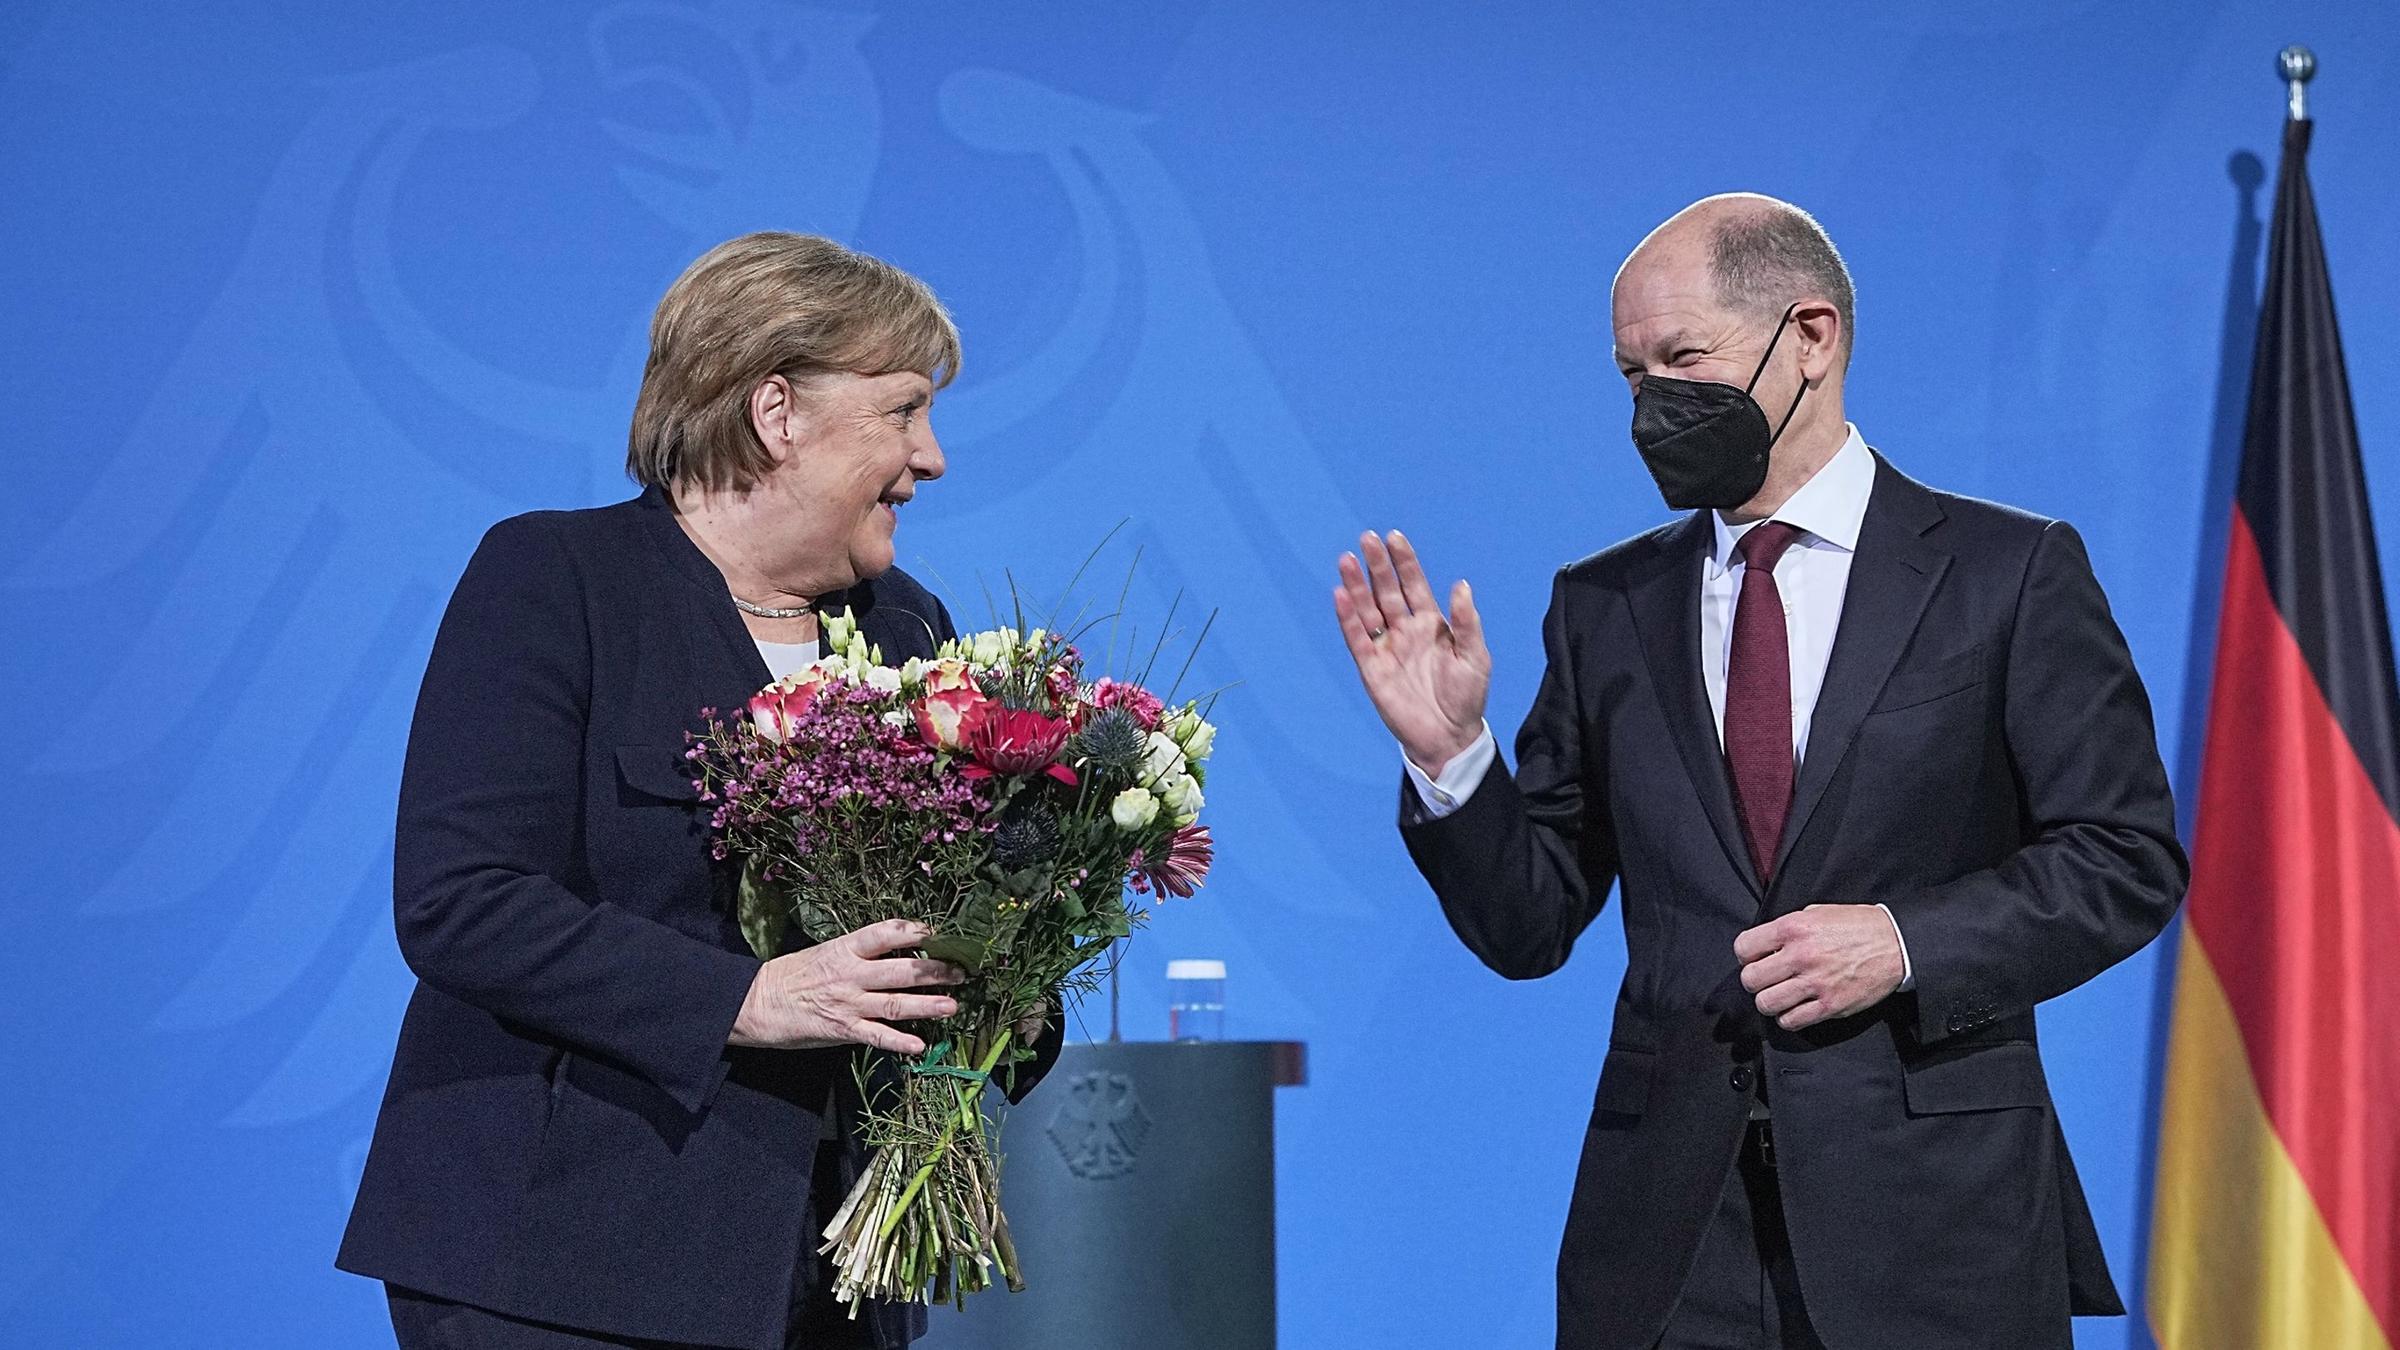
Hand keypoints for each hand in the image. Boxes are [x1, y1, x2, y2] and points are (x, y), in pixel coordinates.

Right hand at [730, 919, 964, 1054]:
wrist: (754, 1001)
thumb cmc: (790, 975)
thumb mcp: (825, 952)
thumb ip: (858, 953)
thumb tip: (895, 952)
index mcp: (845, 948)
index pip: (886, 933)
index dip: (915, 931)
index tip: (939, 932)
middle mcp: (851, 974)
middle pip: (901, 969)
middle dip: (935, 971)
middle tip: (963, 972)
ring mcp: (848, 1003)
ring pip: (895, 1003)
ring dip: (928, 1005)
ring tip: (953, 1006)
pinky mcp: (842, 1030)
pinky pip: (876, 1037)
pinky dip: (899, 1042)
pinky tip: (919, 1046)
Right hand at [1333, 530, 1490, 774]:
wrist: (1449, 736)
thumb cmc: (1466, 696)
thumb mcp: (1475, 656)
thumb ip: (1466, 622)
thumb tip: (1461, 585)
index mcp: (1431, 623)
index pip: (1414, 584)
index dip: (1404, 562)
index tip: (1394, 537)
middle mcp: (1405, 630)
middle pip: (1387, 591)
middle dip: (1377, 566)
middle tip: (1367, 539)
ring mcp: (1386, 647)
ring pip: (1368, 610)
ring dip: (1357, 586)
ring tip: (1346, 561)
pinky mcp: (1371, 668)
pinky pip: (1357, 639)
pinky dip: (1348, 618)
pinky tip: (1341, 596)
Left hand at [1734, 904, 1905, 1031]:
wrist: (1896, 944)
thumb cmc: (1857, 926)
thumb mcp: (1817, 912)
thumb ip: (1787, 928)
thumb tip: (1764, 945)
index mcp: (1794, 928)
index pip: (1743, 948)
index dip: (1747, 955)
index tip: (1756, 958)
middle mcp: (1800, 956)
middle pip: (1750, 980)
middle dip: (1755, 980)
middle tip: (1768, 979)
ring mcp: (1815, 983)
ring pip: (1766, 1004)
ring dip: (1770, 1001)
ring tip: (1781, 994)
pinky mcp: (1830, 1006)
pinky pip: (1791, 1021)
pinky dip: (1789, 1018)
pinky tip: (1797, 1007)